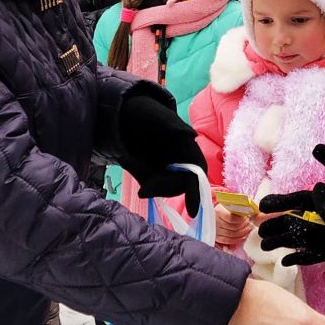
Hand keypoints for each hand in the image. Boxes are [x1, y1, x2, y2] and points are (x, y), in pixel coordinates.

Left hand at [115, 88, 206, 212]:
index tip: (192, 211)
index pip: (197, 175)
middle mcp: (181, 164)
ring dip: (145, 179)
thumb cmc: (148, 113)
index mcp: (190, 150)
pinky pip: (146, 182)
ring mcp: (166, 170)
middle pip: (177, 186)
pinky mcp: (152, 174)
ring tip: (128, 158)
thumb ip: (173, 125)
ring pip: (160, 187)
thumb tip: (190, 134)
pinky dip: (138, 174)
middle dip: (160, 187)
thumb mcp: (159, 116)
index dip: (195, 193)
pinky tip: (127, 158)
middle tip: (142, 190)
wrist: (127, 116)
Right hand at [214, 203, 253, 247]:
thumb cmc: (223, 209)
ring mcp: (215, 230)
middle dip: (243, 226)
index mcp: (218, 211)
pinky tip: (243, 236)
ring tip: (247, 228)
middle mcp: (215, 221)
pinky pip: (227, 240)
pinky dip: (237, 239)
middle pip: (232, 227)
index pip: (231, 218)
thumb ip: (236, 207)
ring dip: (242, 232)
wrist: (214, 214)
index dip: (240, 219)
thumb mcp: (228, 204)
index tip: (246, 217)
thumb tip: (247, 210)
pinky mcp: (216, 237)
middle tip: (248, 223)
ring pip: (231, 234)